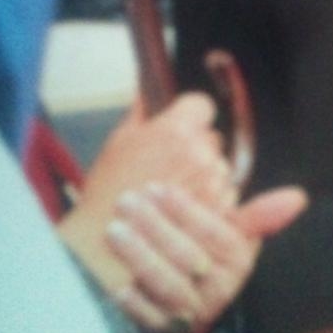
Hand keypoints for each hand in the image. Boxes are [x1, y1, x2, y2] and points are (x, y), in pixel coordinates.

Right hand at [58, 93, 234, 293]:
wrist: (106, 241)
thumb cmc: (109, 190)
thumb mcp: (119, 141)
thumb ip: (141, 112)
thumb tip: (147, 92)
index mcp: (176, 131)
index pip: (203, 105)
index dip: (192, 114)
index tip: (182, 124)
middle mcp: (200, 154)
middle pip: (212, 138)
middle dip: (197, 146)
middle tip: (170, 164)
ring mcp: (212, 184)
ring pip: (220, 167)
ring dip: (205, 174)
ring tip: (174, 191)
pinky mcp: (219, 211)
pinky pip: (225, 195)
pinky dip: (211, 199)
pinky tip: (185, 209)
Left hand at [105, 182, 307, 332]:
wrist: (190, 297)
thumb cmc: (207, 251)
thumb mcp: (233, 232)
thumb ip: (258, 214)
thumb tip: (299, 197)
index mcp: (239, 261)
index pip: (214, 233)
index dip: (185, 210)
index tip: (157, 189)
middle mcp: (221, 290)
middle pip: (187, 256)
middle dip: (154, 226)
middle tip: (127, 201)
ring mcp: (195, 313)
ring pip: (168, 285)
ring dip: (139, 257)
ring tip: (114, 229)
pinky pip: (153, 320)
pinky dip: (137, 305)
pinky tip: (119, 285)